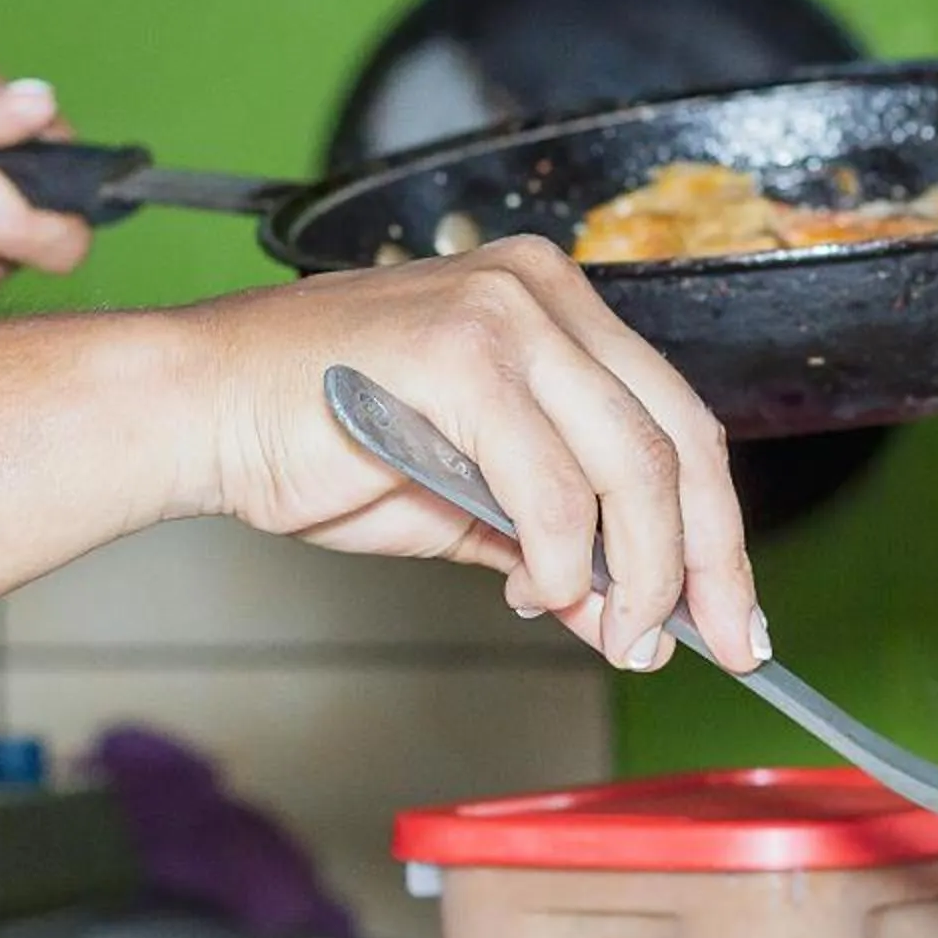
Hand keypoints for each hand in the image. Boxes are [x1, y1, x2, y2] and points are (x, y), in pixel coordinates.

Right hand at [172, 235, 766, 672]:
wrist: (198, 410)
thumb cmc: (314, 439)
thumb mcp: (466, 499)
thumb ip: (554, 544)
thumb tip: (628, 614)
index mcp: (558, 308)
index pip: (678, 423)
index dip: (719, 530)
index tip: (738, 613)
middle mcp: (544, 293)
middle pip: (679, 441)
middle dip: (709, 563)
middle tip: (725, 644)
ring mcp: (504, 315)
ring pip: (631, 465)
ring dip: (638, 573)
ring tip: (618, 634)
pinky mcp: (461, 355)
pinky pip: (552, 484)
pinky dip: (561, 558)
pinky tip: (538, 591)